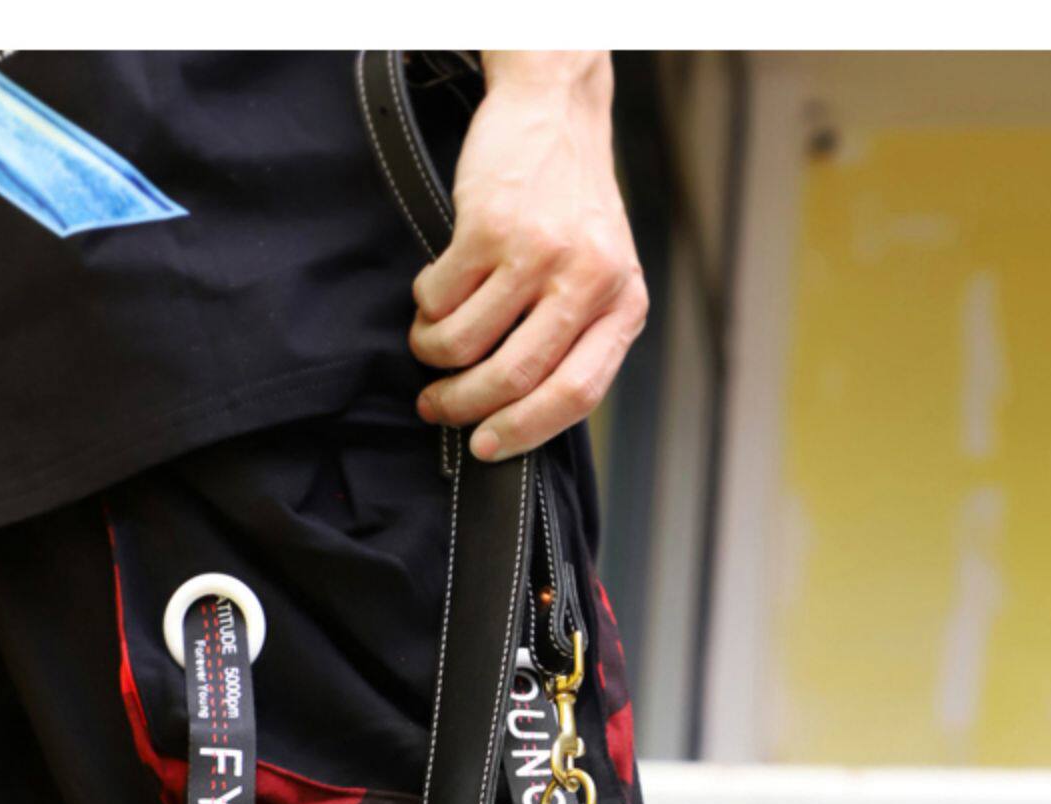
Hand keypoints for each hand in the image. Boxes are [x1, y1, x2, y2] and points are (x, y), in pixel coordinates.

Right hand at [410, 52, 647, 461]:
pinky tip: (433, 295)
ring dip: (434, 356)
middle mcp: (589, 280)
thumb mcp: (601, 272)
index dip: (524, 432)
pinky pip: (440, 298)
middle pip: (516, 379)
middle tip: (436, 407)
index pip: (576, 395)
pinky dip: (426, 307)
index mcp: (624, 304)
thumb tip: (517, 414)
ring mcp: (539, 252)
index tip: (486, 449)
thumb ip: (576, 336)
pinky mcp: (490, 225)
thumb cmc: (570, 203)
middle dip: (465, 406)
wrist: (554, 108)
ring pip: (467, 344)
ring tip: (428, 346)